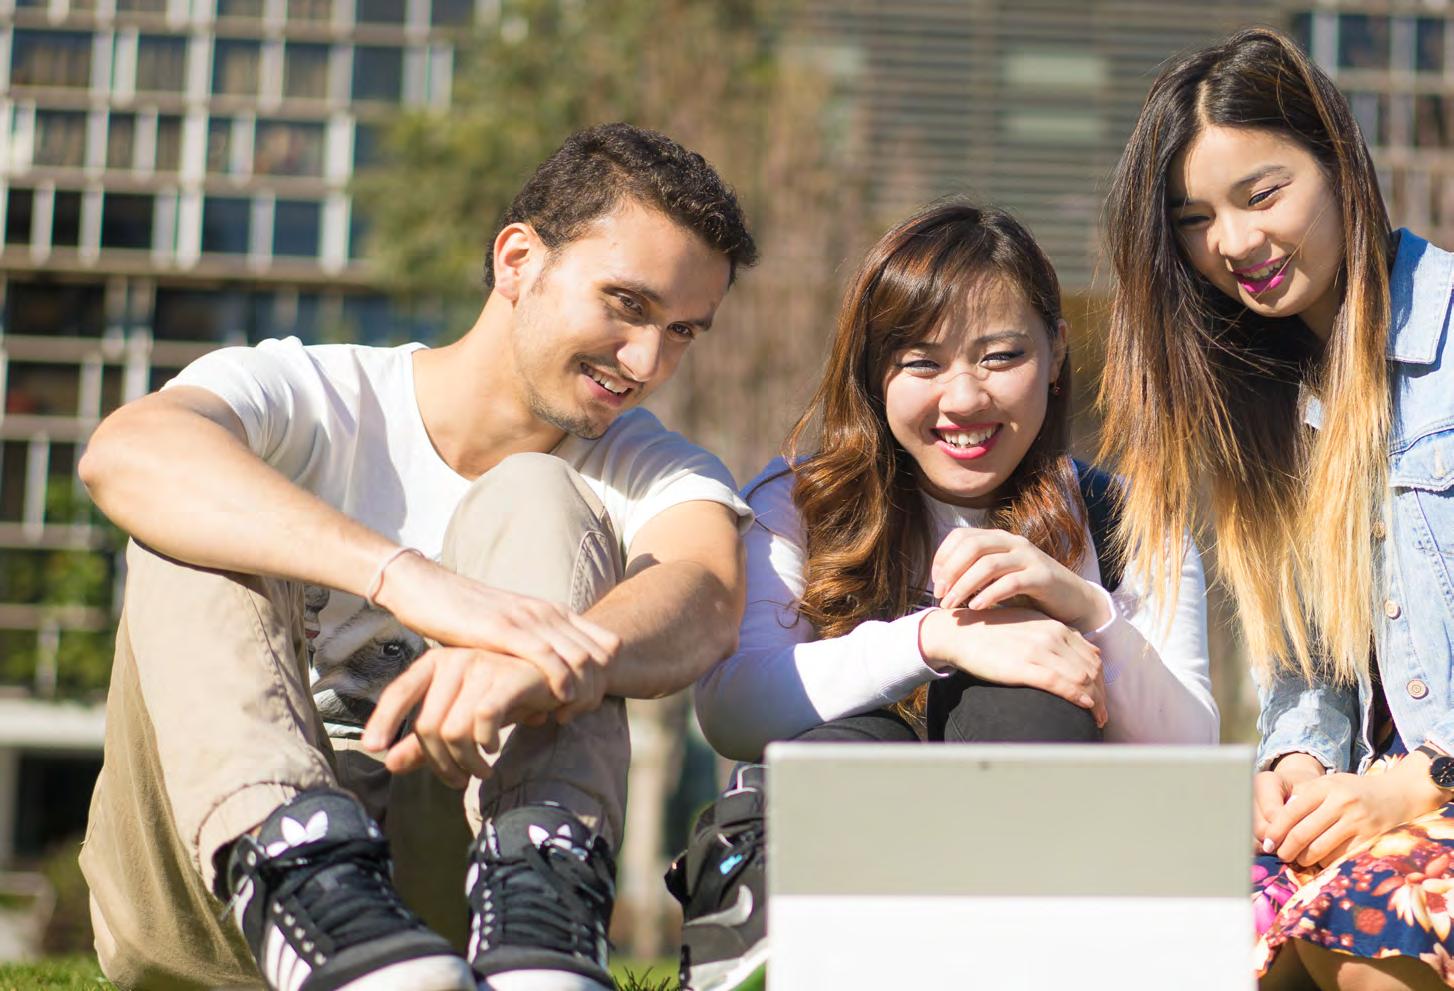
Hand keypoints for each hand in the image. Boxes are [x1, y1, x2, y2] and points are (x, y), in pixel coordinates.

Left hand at [361, 647, 559, 787]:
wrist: (556, 680)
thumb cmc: (504, 696)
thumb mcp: (461, 718)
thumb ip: (426, 740)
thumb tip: (391, 764)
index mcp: (436, 664)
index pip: (399, 692)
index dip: (383, 720)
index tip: (373, 749)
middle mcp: (455, 660)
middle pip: (428, 725)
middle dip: (441, 763)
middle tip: (459, 780)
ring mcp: (482, 666)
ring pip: (454, 729)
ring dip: (467, 762)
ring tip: (480, 771)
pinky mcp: (508, 678)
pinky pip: (484, 720)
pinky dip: (486, 743)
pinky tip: (494, 749)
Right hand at [373, 550, 618, 719]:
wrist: (425, 588)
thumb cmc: (465, 615)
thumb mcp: (512, 630)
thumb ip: (534, 648)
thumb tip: (549, 684)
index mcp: (554, 612)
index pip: (607, 643)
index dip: (608, 674)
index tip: (592, 701)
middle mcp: (548, 613)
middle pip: (602, 655)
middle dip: (600, 688)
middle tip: (584, 714)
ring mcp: (528, 619)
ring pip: (581, 657)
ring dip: (584, 690)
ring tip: (570, 714)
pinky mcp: (504, 629)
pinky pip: (546, 656)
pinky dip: (559, 681)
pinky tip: (558, 701)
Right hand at [918, 606, 1106, 726]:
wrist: (960, 632)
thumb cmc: (991, 631)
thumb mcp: (1027, 625)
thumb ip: (1051, 636)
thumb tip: (1072, 654)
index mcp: (1054, 626)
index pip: (1092, 656)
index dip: (1101, 680)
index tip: (1100, 697)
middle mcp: (1052, 636)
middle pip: (1092, 669)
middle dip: (1103, 695)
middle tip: (1103, 715)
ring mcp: (1039, 650)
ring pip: (1082, 677)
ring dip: (1096, 701)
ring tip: (1097, 719)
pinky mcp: (1024, 666)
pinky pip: (1060, 683)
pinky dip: (1078, 696)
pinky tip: (1085, 707)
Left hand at [931, 529, 1109, 631]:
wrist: (1072, 600)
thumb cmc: (1028, 592)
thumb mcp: (998, 579)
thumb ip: (975, 576)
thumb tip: (942, 586)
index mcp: (999, 539)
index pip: (961, 536)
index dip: (943, 556)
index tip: (935, 582)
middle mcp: (1013, 542)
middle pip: (972, 546)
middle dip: (951, 570)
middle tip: (939, 595)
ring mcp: (1029, 557)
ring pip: (988, 564)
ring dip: (965, 585)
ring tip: (952, 605)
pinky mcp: (1043, 576)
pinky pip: (1011, 582)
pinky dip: (990, 594)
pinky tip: (977, 607)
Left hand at [1260, 757, 1446, 867]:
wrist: (1397, 795)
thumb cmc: (1352, 791)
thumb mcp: (1327, 784)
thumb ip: (1303, 797)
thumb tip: (1276, 819)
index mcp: (1326, 787)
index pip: (1292, 812)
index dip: (1276, 831)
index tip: (1267, 843)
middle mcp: (1342, 804)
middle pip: (1303, 834)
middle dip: (1286, 849)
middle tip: (1280, 855)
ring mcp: (1358, 823)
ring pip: (1320, 850)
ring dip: (1304, 859)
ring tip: (1299, 859)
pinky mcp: (1371, 840)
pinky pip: (1340, 858)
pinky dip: (1327, 862)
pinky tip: (1322, 860)